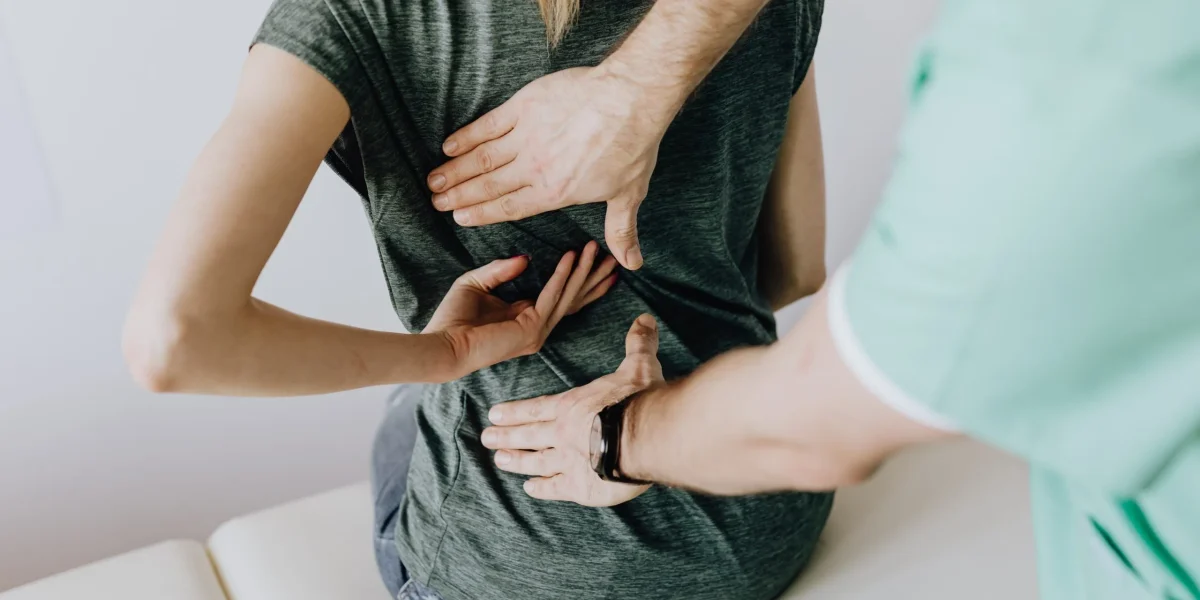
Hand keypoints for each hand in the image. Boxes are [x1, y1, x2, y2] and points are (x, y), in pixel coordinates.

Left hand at [426, 241, 616, 378]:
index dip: (580, 279)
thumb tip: (526, 258)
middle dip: (594, 277)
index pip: (562, 297)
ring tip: (596, 249)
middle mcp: (537, 327)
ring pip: (568, 296)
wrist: (442, 345)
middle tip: (614, 256)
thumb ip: (500, 270)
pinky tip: (570, 257)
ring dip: (583, 271)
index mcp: (526, 317)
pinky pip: (551, 296)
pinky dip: (562, 275)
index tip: (595, 259)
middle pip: (574, 298)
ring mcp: (537, 331)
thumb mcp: (477, 283)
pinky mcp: (531, 329)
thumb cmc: (452, 319)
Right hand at [427, 67, 674, 270]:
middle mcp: (534, 168)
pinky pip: (488, 125)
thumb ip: (620, 230)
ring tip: (434, 180)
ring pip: (482, 158)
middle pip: (488, 185)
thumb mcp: (628, 194)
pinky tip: (449, 145)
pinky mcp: (524, 107)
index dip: (481, 214)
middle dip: (459, 196)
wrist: (630, 99)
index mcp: (554, 192)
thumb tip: (631, 263)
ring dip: (455, 170)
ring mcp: (526, 136)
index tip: (459, 218)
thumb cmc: (632, 147)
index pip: (510, 207)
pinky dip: (467, 136)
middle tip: (436, 202)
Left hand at [482, 314, 664, 506]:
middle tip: (486, 438)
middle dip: (505, 436)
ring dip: (516, 461)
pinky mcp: (579, 486)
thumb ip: (638, 344)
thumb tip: (644, 319)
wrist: (645, 436)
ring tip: (499, 461)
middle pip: (528, 434)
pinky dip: (541, 488)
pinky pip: (554, 488)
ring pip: (535, 461)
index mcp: (573, 405)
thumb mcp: (639, 366)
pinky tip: (530, 488)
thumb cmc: (639, 400)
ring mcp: (567, 461)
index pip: (537, 408)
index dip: (515, 412)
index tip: (494, 414)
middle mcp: (563, 433)